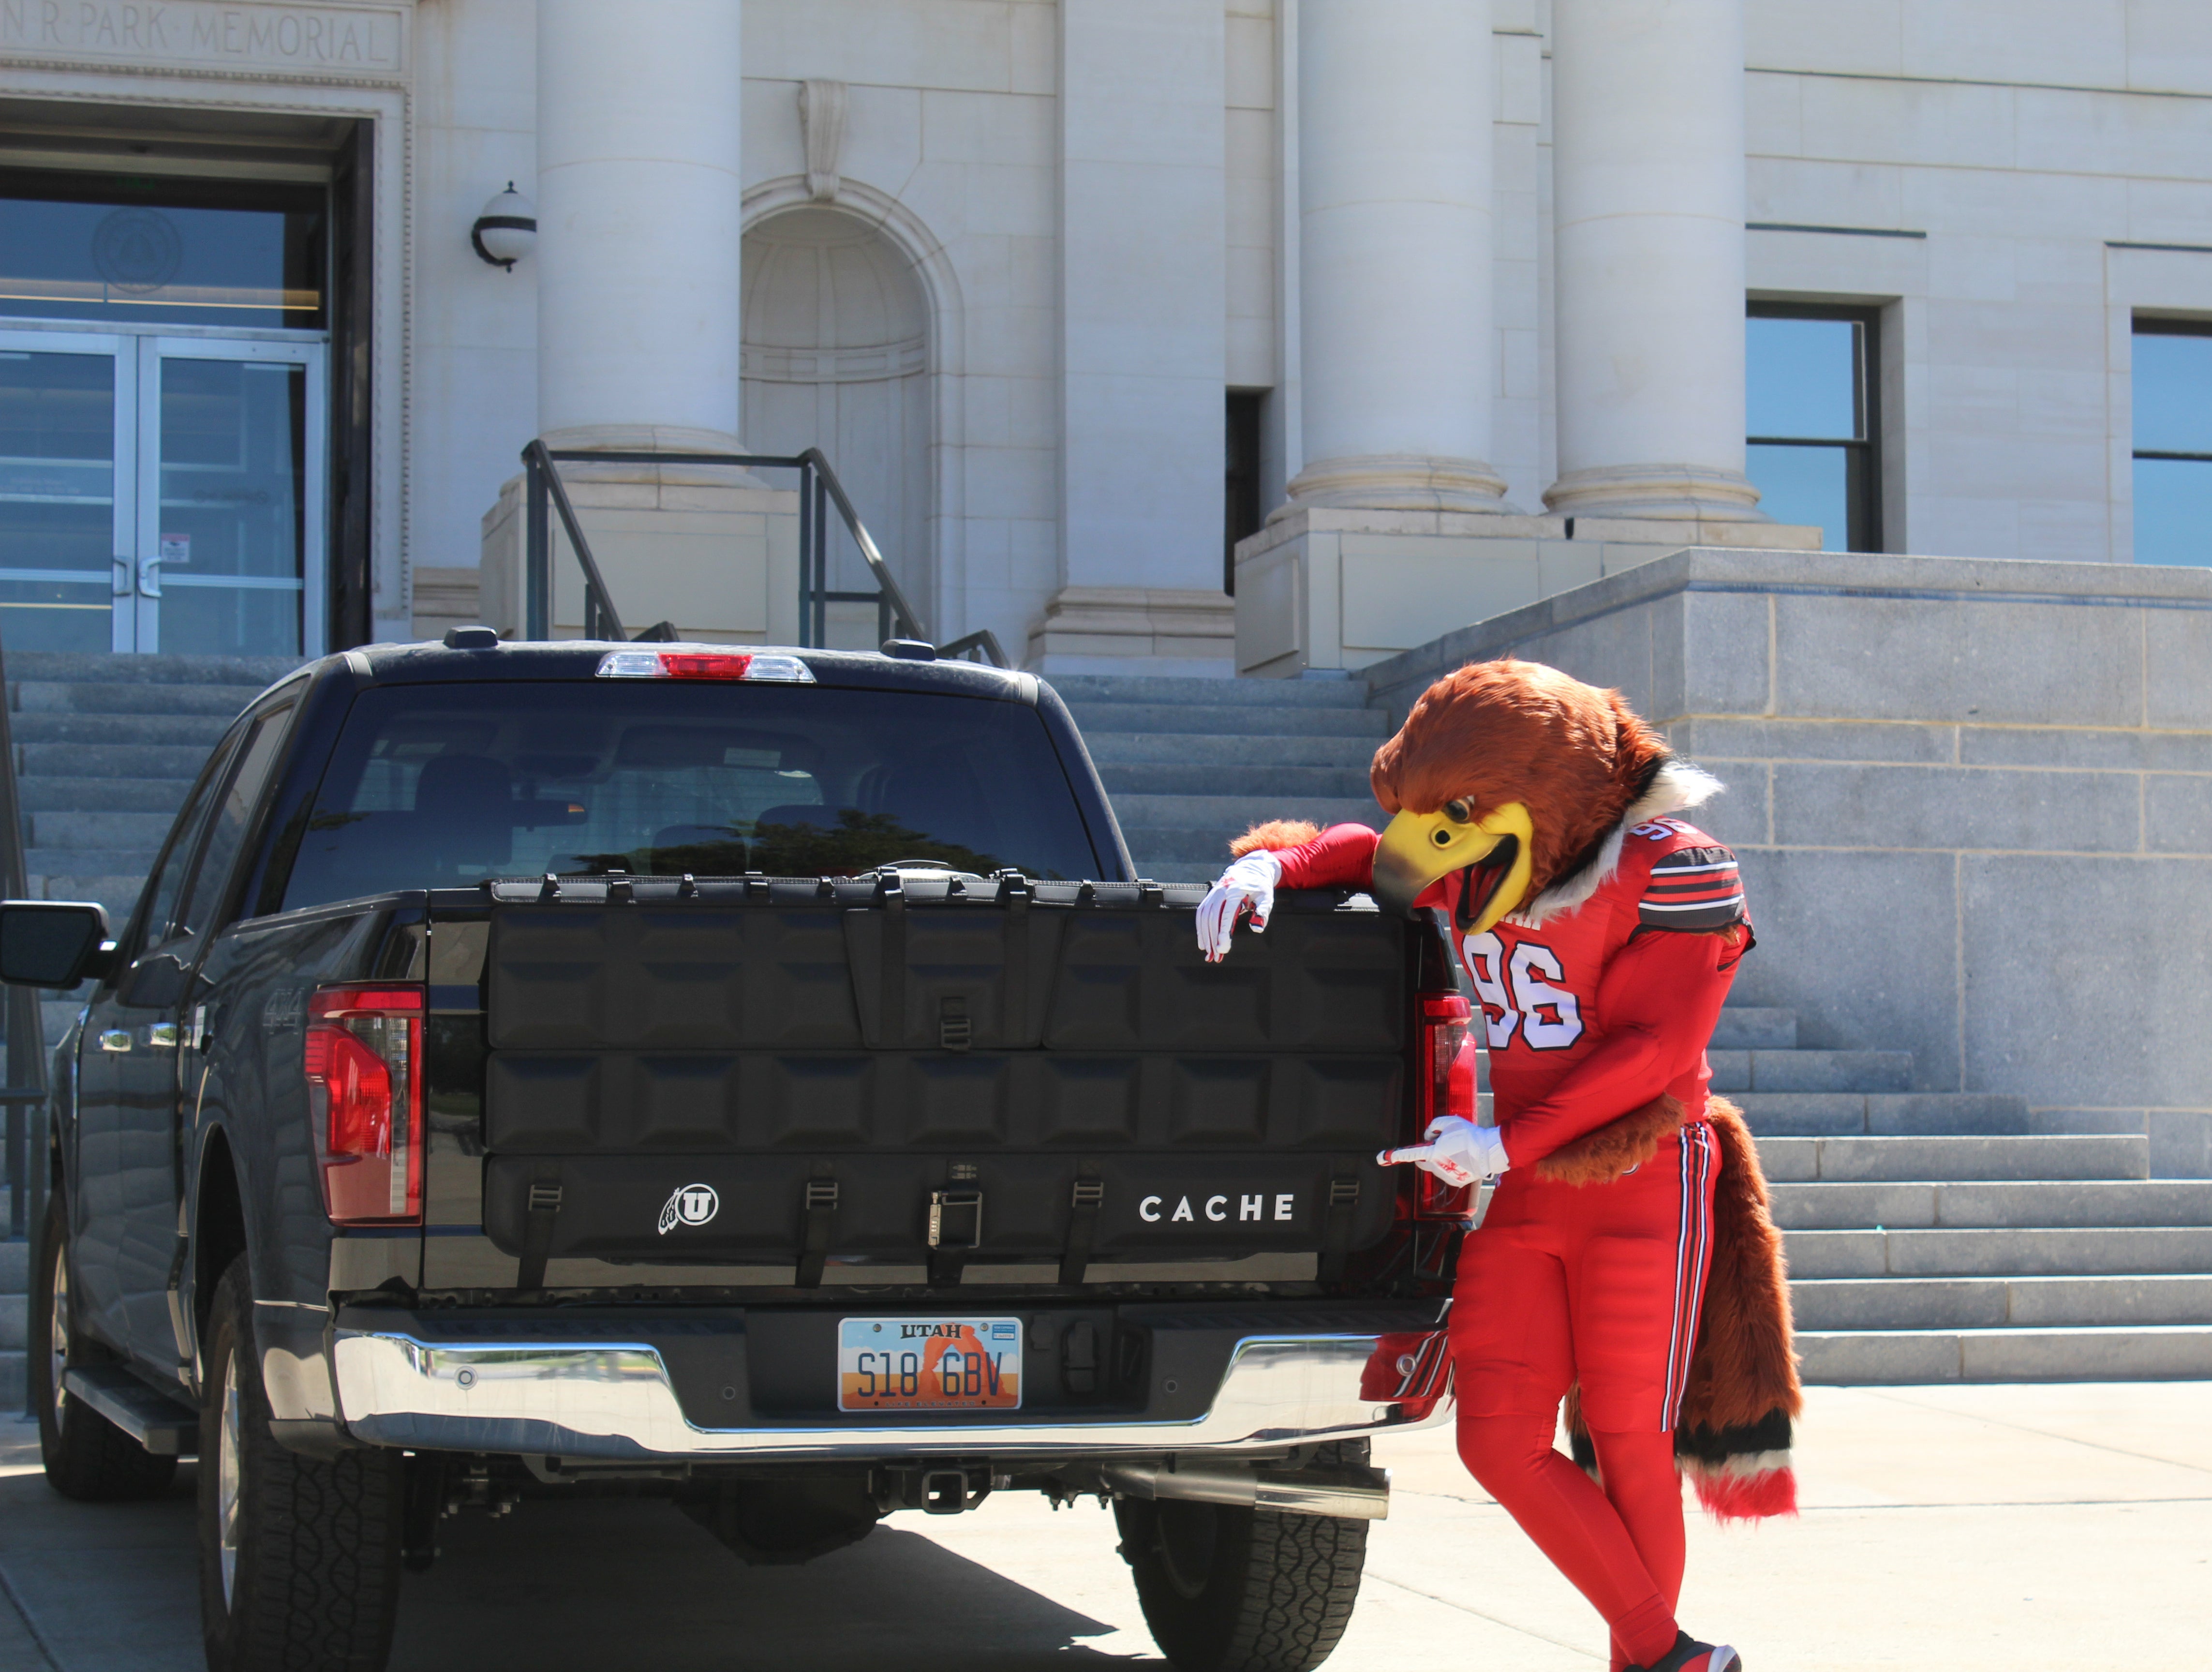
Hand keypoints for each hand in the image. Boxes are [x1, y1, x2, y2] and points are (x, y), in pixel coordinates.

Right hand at [1196, 850, 1281, 961]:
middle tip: (1216, 955)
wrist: (1250, 869)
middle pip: (1212, 917)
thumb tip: (1257, 928)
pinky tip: (1203, 941)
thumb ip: (1262, 912)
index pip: (1227, 914)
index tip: (1223, 948)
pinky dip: (1200, 928)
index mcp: (1235, 891)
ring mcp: (1213, 893)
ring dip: (1204, 936)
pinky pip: (1201, 913)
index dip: (1223, 932)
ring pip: (1203, 916)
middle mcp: (1221, 891)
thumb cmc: (1259, 887)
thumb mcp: (1266, 897)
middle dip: (1212, 938)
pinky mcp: (1210, 897)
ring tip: (1208, 952)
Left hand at [1376, 1116, 1509, 1186]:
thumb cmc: (1469, 1135)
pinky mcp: (1456, 1181)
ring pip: (1436, 1167)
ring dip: (1441, 1159)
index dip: (1396, 1155)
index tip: (1383, 1158)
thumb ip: (1434, 1126)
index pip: (1410, 1154)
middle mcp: (1437, 1167)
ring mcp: (1446, 1176)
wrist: (1488, 1152)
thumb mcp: (1450, 1122)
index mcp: (1433, 1153)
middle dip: (1426, 1154)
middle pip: (1423, 1161)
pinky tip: (1462, 1158)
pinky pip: (1448, 1172)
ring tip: (1457, 1150)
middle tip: (1440, 1144)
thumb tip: (1429, 1136)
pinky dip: (1451, 1166)